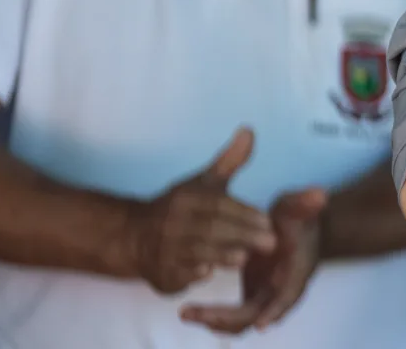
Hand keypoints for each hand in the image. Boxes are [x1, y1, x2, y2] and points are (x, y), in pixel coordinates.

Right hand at [124, 128, 276, 295]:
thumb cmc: (182, 207)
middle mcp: (172, 223)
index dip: (244, 214)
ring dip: (219, 256)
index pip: (218, 206)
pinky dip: (190, 275)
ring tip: (243, 258)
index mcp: (186, 199)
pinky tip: (208, 274)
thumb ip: (230, 161)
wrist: (135, 235)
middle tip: (269, 243)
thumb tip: (249, 130)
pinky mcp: (159, 273)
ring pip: (194, 253)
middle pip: (210, 230)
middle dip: (241, 236)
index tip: (268, 221)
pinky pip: (175, 275)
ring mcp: (163, 250)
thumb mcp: (205, 182)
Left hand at [181, 187, 327, 333]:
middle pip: (256, 315)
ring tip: (186, 312)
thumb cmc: (297, 219)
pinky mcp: (251, 297)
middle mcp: (281, 291)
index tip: (260, 324)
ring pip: (240, 321)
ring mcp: (265, 297)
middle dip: (226, 317)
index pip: (289, 295)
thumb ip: (305, 203)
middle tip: (194, 312)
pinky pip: (231, 317)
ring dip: (214, 320)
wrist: (296, 229)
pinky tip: (189, 310)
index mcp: (296, 271)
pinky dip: (212, 316)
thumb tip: (319, 194)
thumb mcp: (298, 208)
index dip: (276, 309)